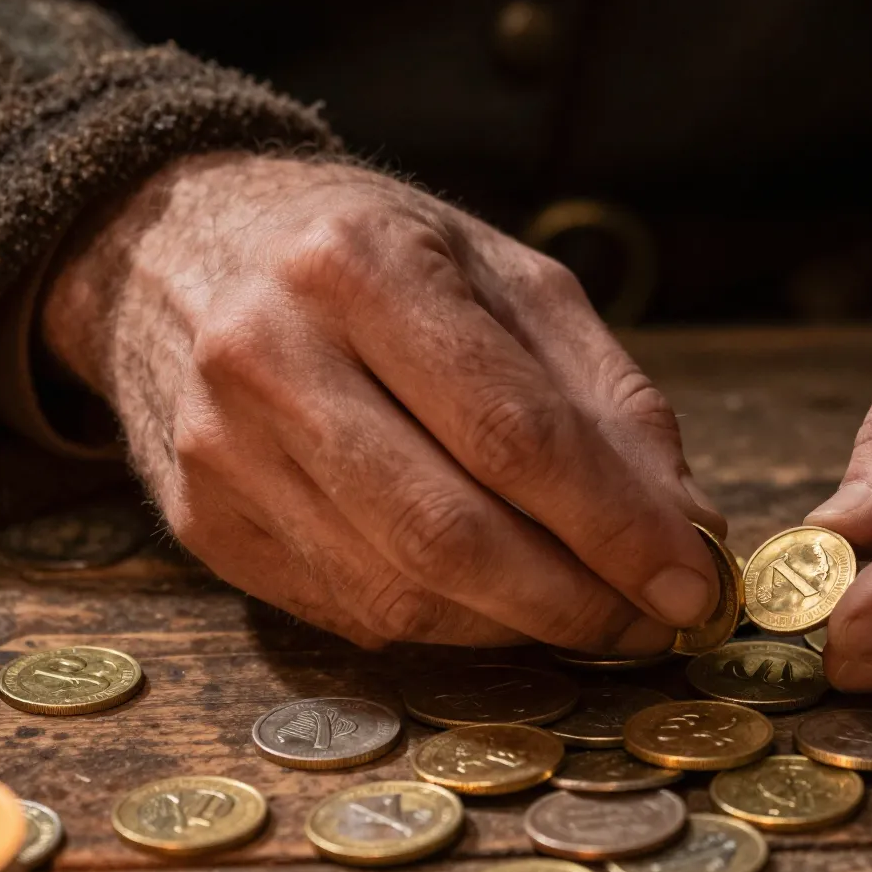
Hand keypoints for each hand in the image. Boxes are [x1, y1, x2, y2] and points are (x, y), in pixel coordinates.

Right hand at [41, 155, 722, 651]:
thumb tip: (688, 532)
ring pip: (399, 592)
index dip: (616, 526)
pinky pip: (348, 611)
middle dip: (574, 601)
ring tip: (589, 614)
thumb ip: (606, 398)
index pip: (515, 432)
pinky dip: (446, 624)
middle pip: (451, 531)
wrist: (179, 245)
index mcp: (364, 266)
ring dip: (517, 626)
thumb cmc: (376, 258)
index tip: (693, 585)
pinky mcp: (202, 522)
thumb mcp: (505, 277)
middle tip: (651, 626)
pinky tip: (494, 601)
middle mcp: (272, 356)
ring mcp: (221, 449)